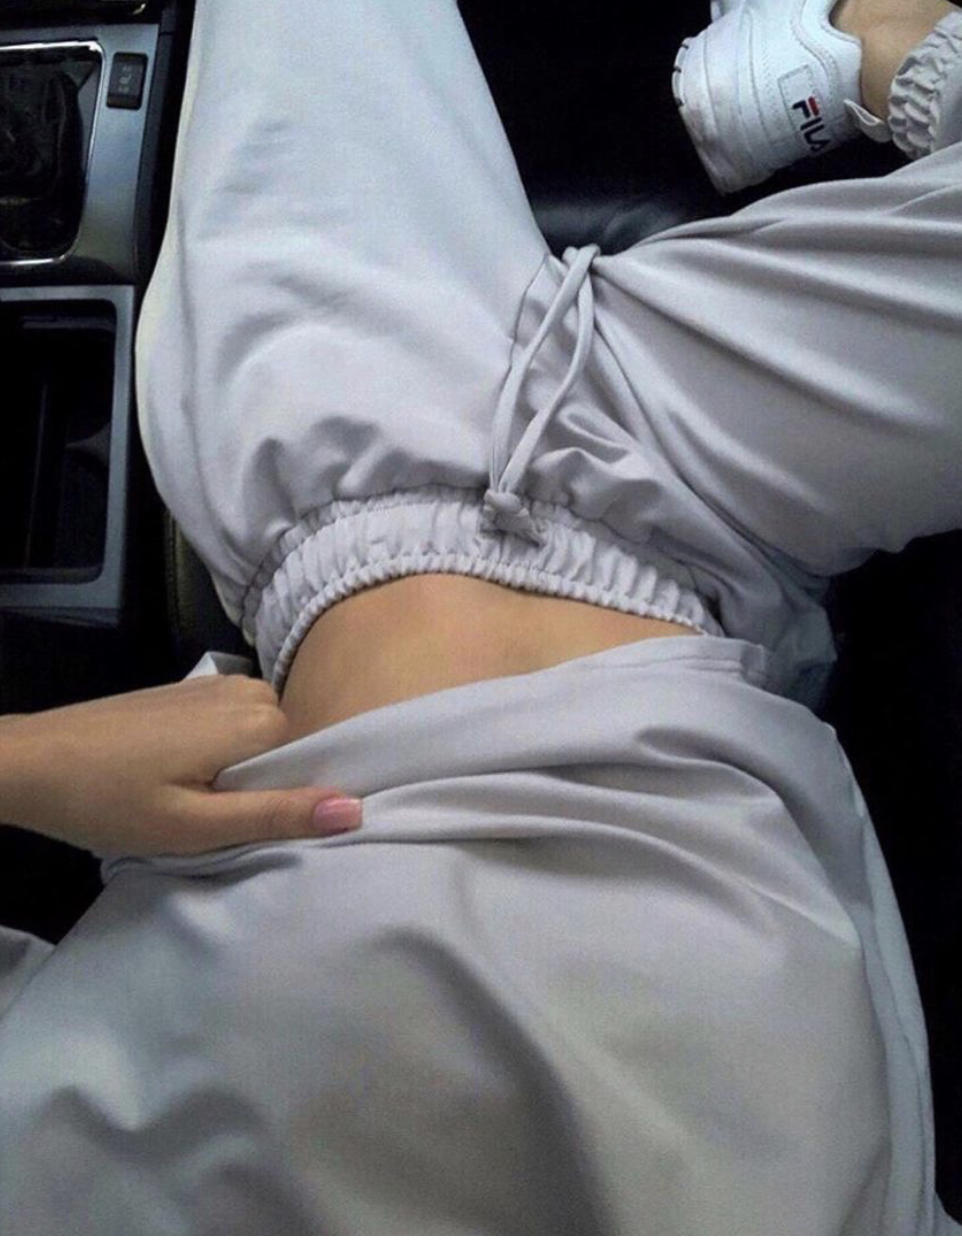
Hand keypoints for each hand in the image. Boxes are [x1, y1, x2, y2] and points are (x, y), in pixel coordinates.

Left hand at [0, 675, 362, 856]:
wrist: (31, 762)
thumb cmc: (110, 801)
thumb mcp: (195, 825)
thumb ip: (276, 814)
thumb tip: (355, 809)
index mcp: (259, 722)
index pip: (315, 766)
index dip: (294, 802)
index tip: (255, 827)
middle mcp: (251, 690)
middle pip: (289, 751)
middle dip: (266, 787)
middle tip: (216, 822)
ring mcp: (219, 685)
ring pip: (263, 739)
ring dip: (242, 773)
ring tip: (196, 802)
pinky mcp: (192, 689)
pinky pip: (235, 725)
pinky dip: (222, 754)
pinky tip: (181, 777)